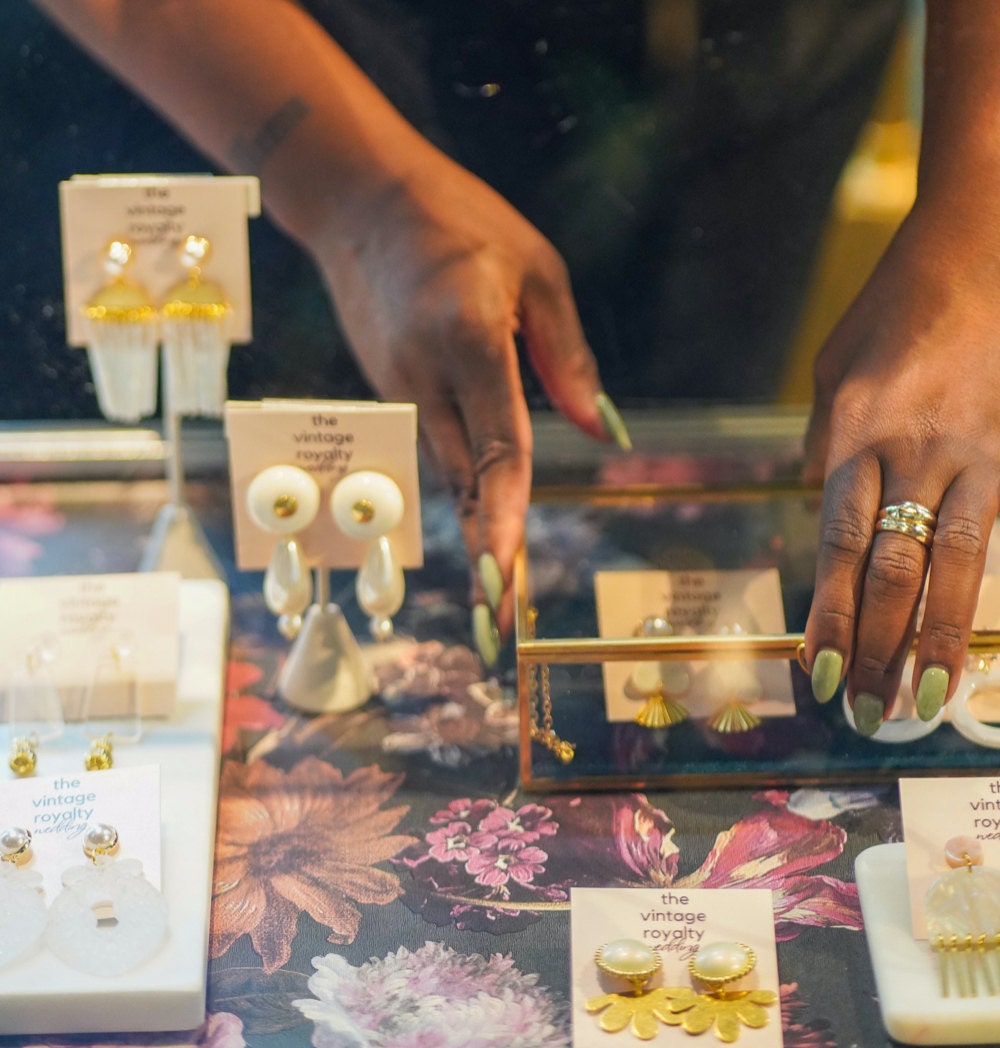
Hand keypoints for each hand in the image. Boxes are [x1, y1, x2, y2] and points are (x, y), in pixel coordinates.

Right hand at [307, 145, 613, 659]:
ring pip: (449, 470)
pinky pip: (437, 445)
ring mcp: (398, 387)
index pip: (494, 444)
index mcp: (467, 339)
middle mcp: (424, 376)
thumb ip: (566, 357)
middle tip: (503, 621)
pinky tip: (486, 524)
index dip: (502, 516)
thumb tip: (602, 432)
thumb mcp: (536, 271)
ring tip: (503, 593)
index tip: (506, 575)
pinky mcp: (391, 389)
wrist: (357, 199)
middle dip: (486, 549)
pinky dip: (464, 486)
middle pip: (463, 479)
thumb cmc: (459, 220)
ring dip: (477, 528)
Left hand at [803, 204, 999, 732]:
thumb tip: (817, 505)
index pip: (838, 544)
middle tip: (865, 711)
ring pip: (954, 566)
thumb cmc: (894, 308)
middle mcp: (915, 448)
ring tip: (919, 702)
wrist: (982, 246)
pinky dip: (978, 591)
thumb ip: (823, 444)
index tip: (819, 671)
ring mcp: (976, 452)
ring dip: (935, 641)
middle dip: (877, 647)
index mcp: (856, 429)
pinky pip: (996, 533)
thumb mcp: (833, 370)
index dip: (830, 615)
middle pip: (893, 569)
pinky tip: (968, 639)